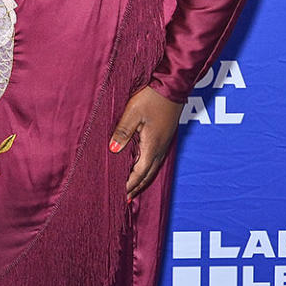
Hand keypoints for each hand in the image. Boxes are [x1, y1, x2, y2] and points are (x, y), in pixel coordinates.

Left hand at [109, 86, 182, 201]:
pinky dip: (147, 170)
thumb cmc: (152, 98)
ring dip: (142, 180)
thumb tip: (113, 151)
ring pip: (152, 168)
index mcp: (152, 146)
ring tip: (132, 189)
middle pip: (147, 175)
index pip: (139, 173)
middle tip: (125, 199)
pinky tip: (141, 168)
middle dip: (136, 188)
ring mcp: (164, 143)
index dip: (129, 185)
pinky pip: (155, 160)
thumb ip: (123, 132)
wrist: (172, 86)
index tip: (120, 196)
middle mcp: (160, 148)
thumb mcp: (132, 113)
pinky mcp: (164, 137)